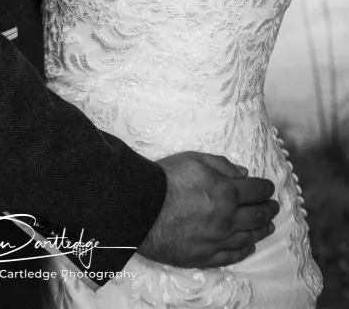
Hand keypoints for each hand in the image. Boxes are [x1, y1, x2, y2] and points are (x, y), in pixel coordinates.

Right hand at [137, 152, 278, 268]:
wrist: (141, 208)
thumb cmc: (165, 179)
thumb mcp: (193, 159)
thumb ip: (221, 164)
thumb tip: (244, 173)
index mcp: (226, 192)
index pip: (255, 191)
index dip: (265, 188)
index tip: (269, 188)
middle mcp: (227, 218)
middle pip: (256, 215)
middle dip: (268, 209)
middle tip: (273, 207)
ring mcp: (217, 240)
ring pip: (248, 237)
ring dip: (261, 230)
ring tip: (268, 226)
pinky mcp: (205, 256)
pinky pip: (231, 256)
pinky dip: (244, 250)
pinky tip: (249, 246)